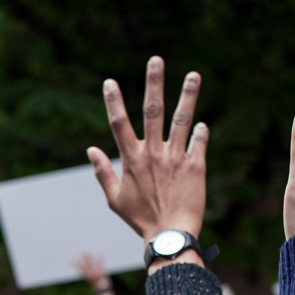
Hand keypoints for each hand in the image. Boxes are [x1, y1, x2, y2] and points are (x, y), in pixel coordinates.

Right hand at [73, 253, 108, 287]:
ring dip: (90, 257)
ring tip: (88, 251)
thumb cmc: (94, 283)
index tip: (72, 258)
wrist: (101, 289)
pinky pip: (100, 264)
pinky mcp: (101, 271)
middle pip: (86, 265)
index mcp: (86, 276)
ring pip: (92, 263)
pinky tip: (100, 253)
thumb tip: (81, 266)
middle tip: (83, 252)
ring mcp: (96, 272)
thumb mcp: (88, 279)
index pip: (79, 268)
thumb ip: (86, 273)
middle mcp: (90, 274)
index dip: (75, 263)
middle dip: (84, 258)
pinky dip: (100, 258)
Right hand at [88, 57, 207, 259]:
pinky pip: (199, 142)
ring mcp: (175, 158)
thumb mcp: (114, 199)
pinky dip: (201, 131)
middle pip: (152, 111)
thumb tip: (91, 150)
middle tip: (156, 60)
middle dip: (153, 83)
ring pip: (181, 119)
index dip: (113, 102)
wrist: (169, 235)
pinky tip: (202, 123)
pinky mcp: (195, 166)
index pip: (119, 124)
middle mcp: (153, 153)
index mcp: (131, 160)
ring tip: (194, 75)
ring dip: (187, 95)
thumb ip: (103, 172)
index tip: (109, 82)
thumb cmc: (140, 219)